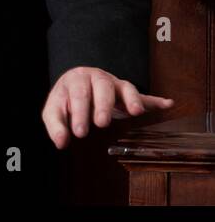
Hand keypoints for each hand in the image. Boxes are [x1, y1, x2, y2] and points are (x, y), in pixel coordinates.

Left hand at [41, 66, 174, 148]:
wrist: (76, 83)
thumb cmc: (66, 100)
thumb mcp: (54, 110)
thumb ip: (56, 125)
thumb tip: (61, 143)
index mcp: (76, 81)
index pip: (78, 95)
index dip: (78, 113)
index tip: (79, 132)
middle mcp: (97, 78)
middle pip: (102, 88)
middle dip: (103, 106)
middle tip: (102, 123)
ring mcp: (114, 84)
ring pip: (125, 87)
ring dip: (131, 99)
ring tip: (136, 112)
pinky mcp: (127, 92)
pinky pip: (143, 96)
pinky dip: (155, 100)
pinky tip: (167, 104)